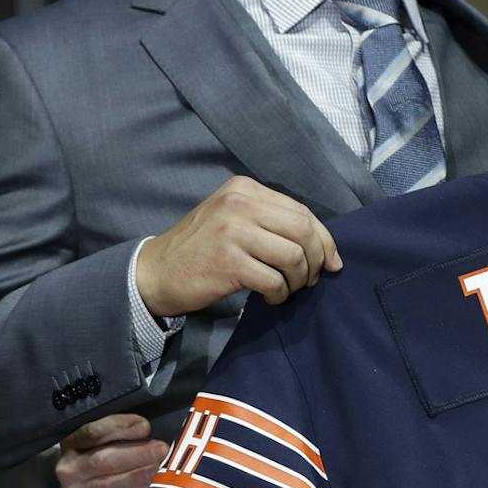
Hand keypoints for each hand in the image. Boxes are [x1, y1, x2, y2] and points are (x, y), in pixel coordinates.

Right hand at [57, 413, 165, 487]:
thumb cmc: (107, 460)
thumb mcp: (108, 441)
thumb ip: (123, 434)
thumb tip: (147, 428)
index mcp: (73, 443)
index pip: (94, 433)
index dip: (120, 428)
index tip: (145, 427)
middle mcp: (69, 469)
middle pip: (102, 460)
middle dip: (136, 454)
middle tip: (161, 451)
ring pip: (104, 487)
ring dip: (132, 479)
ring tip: (154, 472)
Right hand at [136, 176, 341, 316]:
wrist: (156, 271)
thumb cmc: (201, 248)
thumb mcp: (233, 219)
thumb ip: (271, 222)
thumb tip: (324, 246)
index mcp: (244, 188)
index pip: (300, 210)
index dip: (324, 238)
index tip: (332, 261)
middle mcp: (239, 203)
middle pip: (303, 231)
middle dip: (316, 260)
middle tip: (311, 280)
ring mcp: (233, 231)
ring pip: (293, 256)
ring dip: (299, 280)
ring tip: (288, 290)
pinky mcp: (228, 261)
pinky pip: (274, 280)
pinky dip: (279, 294)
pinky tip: (271, 298)